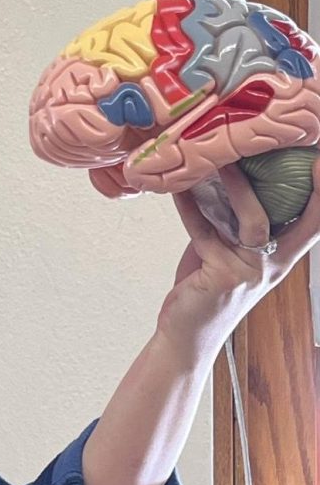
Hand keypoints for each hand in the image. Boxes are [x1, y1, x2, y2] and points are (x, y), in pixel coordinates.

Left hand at [159, 155, 319, 368]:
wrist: (185, 336)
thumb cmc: (207, 293)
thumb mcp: (228, 256)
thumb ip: (231, 225)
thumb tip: (218, 183)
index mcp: (282, 257)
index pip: (314, 221)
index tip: (319, 162)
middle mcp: (272, 263)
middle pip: (295, 215)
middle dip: (295, 181)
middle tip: (278, 148)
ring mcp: (250, 270)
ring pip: (251, 219)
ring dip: (236, 186)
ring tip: (220, 159)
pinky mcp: (222, 276)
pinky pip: (205, 231)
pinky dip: (190, 207)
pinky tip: (179, 189)